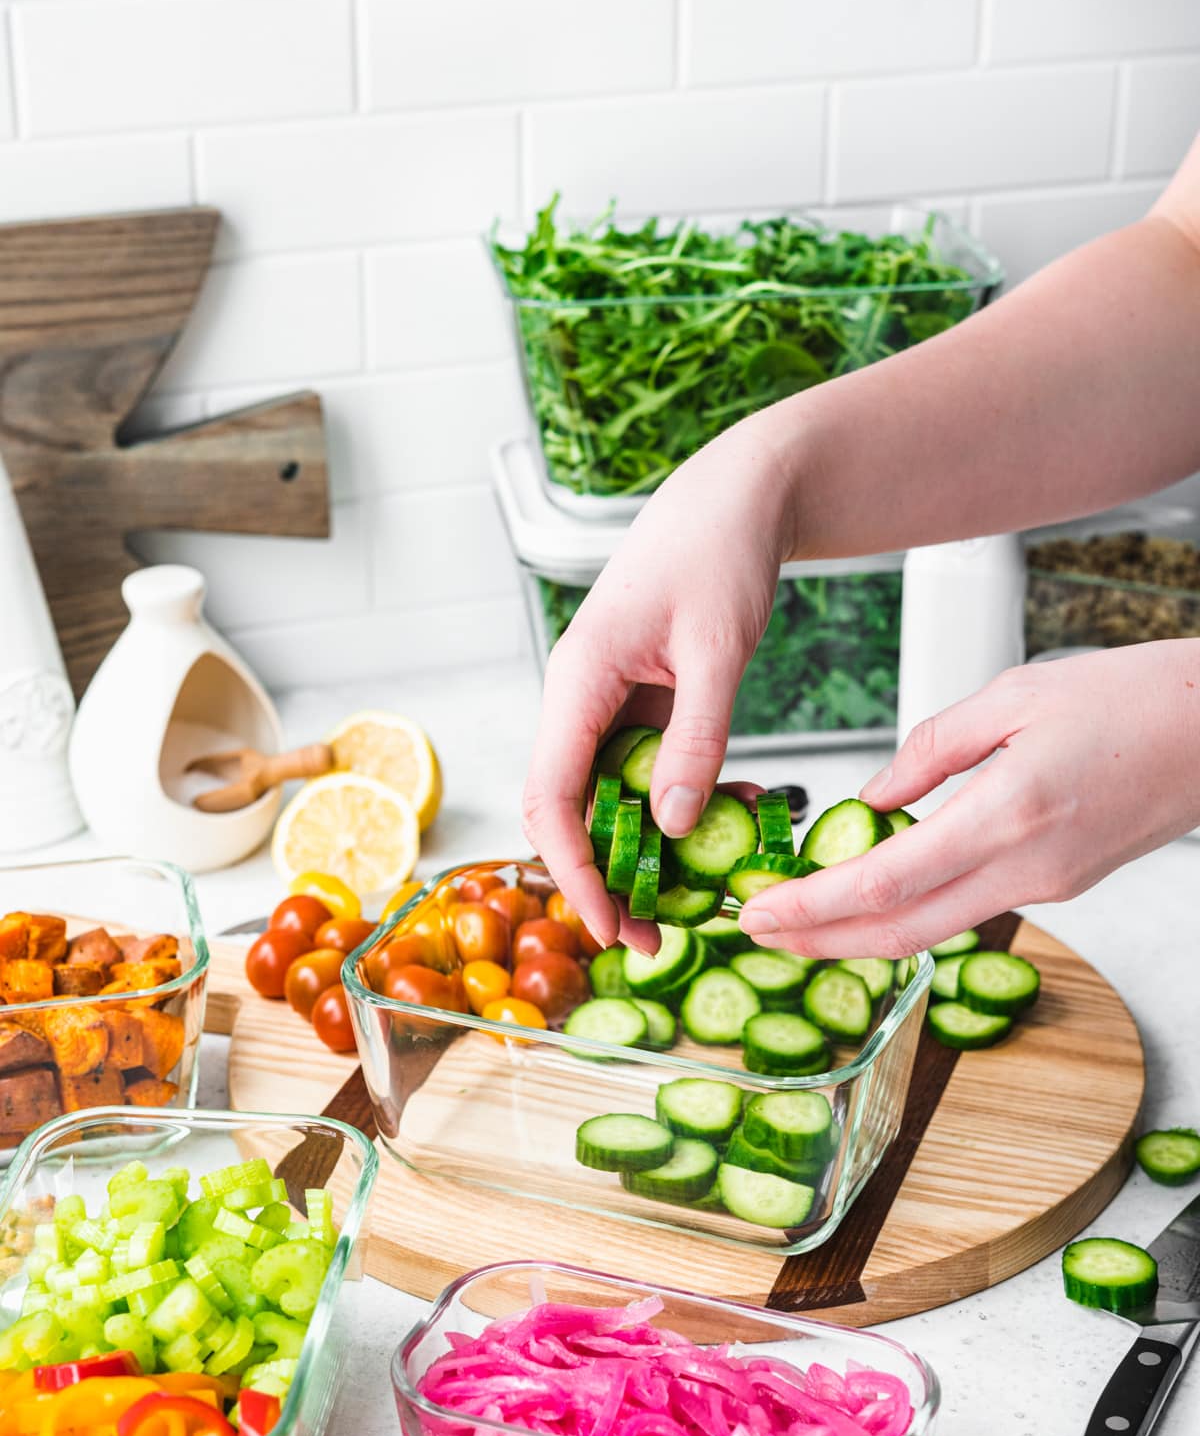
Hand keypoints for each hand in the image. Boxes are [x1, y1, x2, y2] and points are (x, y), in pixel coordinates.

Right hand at [522, 420, 792, 948]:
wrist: (738, 496)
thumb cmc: (722, 553)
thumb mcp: (719, 649)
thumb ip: (696, 735)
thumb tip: (671, 827)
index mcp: (579, 678)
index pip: (551, 794)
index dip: (574, 867)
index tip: (612, 923)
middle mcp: (579, 697)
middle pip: (563, 809)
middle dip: (599, 878)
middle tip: (650, 938)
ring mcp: (606, 703)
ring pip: (601, 799)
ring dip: (637, 853)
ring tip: (687, 903)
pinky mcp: (638, 705)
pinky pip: (639, 774)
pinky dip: (671, 809)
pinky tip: (723, 821)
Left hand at [738, 643, 1199, 957]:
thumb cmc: (1128, 698)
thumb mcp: (1011, 697)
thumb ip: (928, 751)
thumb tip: (869, 799)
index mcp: (1008, 814)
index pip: (884, 882)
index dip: (812, 906)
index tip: (758, 909)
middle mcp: (1026, 869)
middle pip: (898, 931)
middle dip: (817, 940)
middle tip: (755, 932)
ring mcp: (1045, 888)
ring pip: (931, 931)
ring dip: (857, 935)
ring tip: (798, 920)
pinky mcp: (1057, 887)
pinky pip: (966, 910)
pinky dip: (908, 912)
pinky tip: (870, 895)